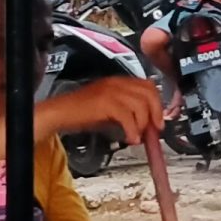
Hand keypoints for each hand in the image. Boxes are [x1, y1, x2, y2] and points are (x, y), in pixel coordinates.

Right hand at [38, 76, 160, 141]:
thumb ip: (130, 112)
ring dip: (143, 124)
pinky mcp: (104, 102)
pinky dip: (132, 130)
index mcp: (120, 82)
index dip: (158, 104)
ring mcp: (111, 91)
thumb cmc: (83, 112)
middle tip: (153, 131)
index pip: (148, 86)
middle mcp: (117, 83)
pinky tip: (130, 139)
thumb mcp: (111, 110)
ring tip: (137, 136)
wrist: (60, 113)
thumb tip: (149, 125)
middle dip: (155, 113)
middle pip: (149, 93)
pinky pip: (127, 116)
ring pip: (140, 104)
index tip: (159, 121)